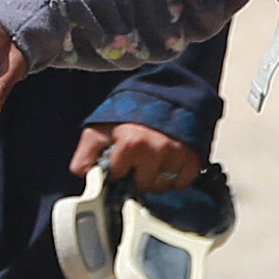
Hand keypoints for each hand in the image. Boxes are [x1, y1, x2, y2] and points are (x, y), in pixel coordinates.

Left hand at [68, 122, 201, 193]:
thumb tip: (84, 176)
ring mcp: (176, 155)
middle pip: (142, 186)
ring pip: (162, 186)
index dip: (116, 171)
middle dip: (137, 177)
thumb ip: (86, 153)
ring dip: (157, 178)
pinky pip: (182, 182)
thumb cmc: (131, 111)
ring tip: (153, 161)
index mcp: (131, 144)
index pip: (117, 178)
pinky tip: (169, 163)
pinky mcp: (193, 157)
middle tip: (137, 161)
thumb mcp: (100, 127)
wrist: (165, 91)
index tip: (119, 163)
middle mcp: (156, 151)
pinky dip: (176, 177)